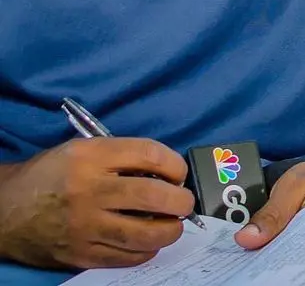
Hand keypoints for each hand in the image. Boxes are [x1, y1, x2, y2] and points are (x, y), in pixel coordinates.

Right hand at [0, 138, 193, 269]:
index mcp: (92, 156)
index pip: (149, 155)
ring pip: (142, 234)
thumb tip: (165, 172)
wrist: (7, 210)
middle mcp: (89, 190)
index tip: (179, 173)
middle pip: (151, 195)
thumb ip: (122, 156)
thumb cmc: (52, 174)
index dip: (174, 164)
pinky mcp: (79, 255)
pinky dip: (144, 251)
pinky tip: (149, 242)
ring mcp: (84, 226)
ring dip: (168, 230)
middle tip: (184, 202)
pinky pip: (123, 258)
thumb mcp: (84, 149)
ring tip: (173, 224)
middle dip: (180, 200)